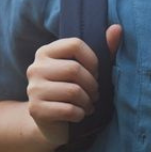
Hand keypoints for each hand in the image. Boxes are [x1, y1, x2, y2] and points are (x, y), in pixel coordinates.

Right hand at [26, 25, 121, 147]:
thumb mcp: (88, 70)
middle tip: (94, 94)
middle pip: (74, 69)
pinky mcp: (35, 109)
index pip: (75, 45)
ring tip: (87, 105)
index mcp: (45, 52)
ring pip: (73, 91)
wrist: (52, 124)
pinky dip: (80, 114)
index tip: (96, 73)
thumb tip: (117, 28)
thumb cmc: (73, 92)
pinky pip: (68, 110)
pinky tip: (79, 115)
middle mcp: (35, 68)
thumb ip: (103, 50)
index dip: (93, 60)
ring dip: (87, 102)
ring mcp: (33, 89)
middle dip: (92, 85)